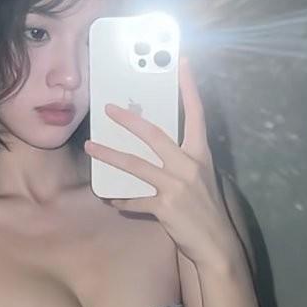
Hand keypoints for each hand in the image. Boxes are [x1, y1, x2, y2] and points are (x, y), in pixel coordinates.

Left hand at [83, 56, 234, 268]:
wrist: (216, 244)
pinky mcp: (165, 207)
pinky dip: (121, 199)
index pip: (196, 113)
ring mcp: (176, 186)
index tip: (181, 61)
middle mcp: (189, 165)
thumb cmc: (206, 209)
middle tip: (109, 108)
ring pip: (135, 165)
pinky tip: (110, 198)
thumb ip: (182, 161)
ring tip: (91, 146)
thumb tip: (158, 147)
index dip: (189, 86)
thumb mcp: (201, 178)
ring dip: (109, 155)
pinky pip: (135, 200)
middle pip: (154, 134)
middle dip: (129, 120)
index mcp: (201, 154)